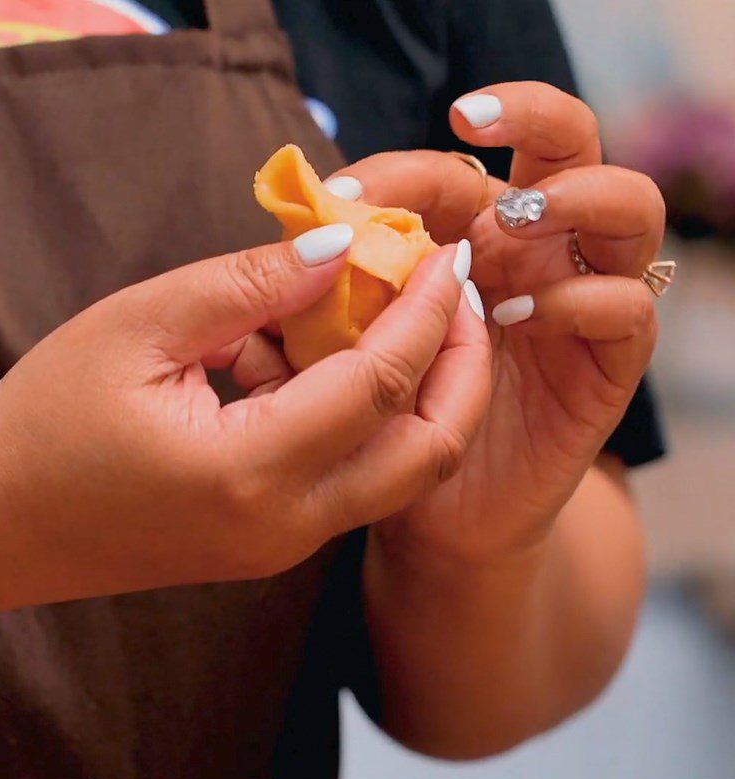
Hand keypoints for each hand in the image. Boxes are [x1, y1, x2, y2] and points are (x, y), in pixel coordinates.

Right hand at [0, 227, 489, 617]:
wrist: (2, 524)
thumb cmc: (49, 419)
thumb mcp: (141, 326)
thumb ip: (250, 284)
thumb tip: (342, 249)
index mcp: (247, 471)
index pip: (379, 383)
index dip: (423, 311)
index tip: (444, 253)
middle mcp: (285, 525)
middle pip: (427, 449)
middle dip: (463, 366)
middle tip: (456, 294)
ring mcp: (287, 545)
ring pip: (404, 472)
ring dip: (428, 394)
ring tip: (417, 319)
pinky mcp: (279, 541)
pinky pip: (360, 479)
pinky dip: (379, 419)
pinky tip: (351, 362)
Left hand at [327, 82, 663, 560]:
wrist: (433, 507)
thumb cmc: (388, 415)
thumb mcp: (355, 342)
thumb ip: (343, 286)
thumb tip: (304, 232)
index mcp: (478, 236)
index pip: (462, 163)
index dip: (405, 165)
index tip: (340, 195)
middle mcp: (541, 254)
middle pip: (574, 145)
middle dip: (531, 116)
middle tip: (468, 124)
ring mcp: (583, 302)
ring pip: (629, 211)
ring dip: (566, 202)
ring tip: (497, 233)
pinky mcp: (608, 365)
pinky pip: (629, 309)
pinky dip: (577, 298)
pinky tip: (512, 316)